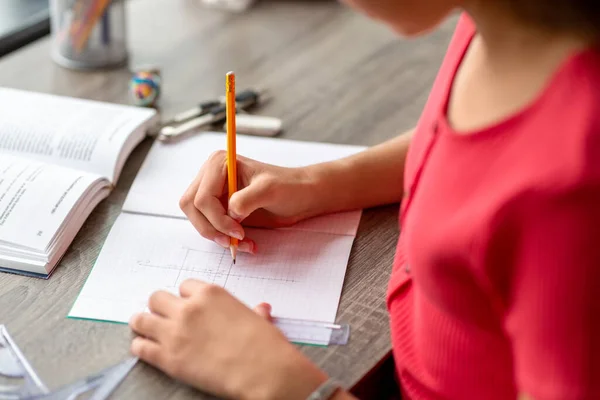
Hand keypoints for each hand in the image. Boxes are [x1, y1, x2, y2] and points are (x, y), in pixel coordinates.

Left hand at [129, 280, 328, 399]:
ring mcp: (174, 332)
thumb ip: (253, 312)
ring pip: (141, 319)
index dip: (185, 297)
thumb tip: (261, 309)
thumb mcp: (259, 319)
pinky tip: (145, 349)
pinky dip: (141, 347)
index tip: (187, 306)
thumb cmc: (265, 344)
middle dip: (160, 307)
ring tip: (145, 329)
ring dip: (143, 323)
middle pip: (157, 298)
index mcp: (210, 294)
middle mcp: (188, 308)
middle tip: (164, 317)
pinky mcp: (167, 358)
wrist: (262, 371)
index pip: (184, 286)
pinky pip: (140, 347)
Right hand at [179, 150, 319, 253]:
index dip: (217, 218)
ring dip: (218, 236)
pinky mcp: (220, 209)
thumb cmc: (289, 186)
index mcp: (219, 164)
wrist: (301, 196)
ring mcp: (214, 193)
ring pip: (198, 220)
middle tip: (234, 241)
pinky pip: (211, 227)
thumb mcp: (270, 190)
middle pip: (192, 208)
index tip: (238, 231)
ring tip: (243, 243)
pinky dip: (225, 239)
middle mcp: (211, 176)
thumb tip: (229, 213)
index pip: (202, 197)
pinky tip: (245, 243)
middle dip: (212, 228)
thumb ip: (246, 199)